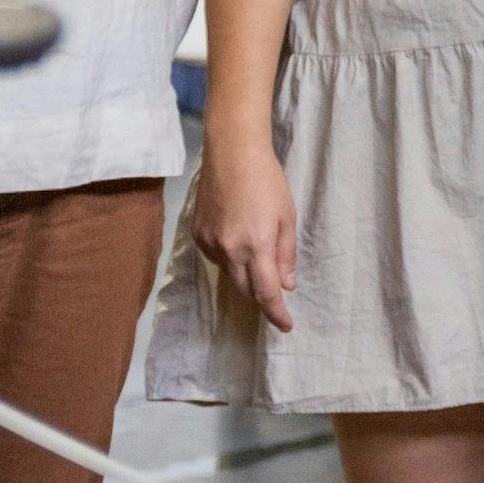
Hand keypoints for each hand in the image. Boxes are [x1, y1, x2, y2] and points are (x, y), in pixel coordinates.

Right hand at [189, 145, 297, 333]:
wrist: (231, 155)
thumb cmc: (268, 182)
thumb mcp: (287, 217)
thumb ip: (286, 254)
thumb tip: (286, 285)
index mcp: (256, 246)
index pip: (266, 292)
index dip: (276, 313)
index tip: (286, 326)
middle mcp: (229, 250)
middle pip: (244, 289)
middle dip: (260, 297)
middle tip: (276, 296)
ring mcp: (209, 244)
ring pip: (229, 274)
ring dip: (245, 276)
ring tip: (257, 257)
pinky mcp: (196, 236)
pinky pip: (216, 258)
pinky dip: (230, 259)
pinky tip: (238, 241)